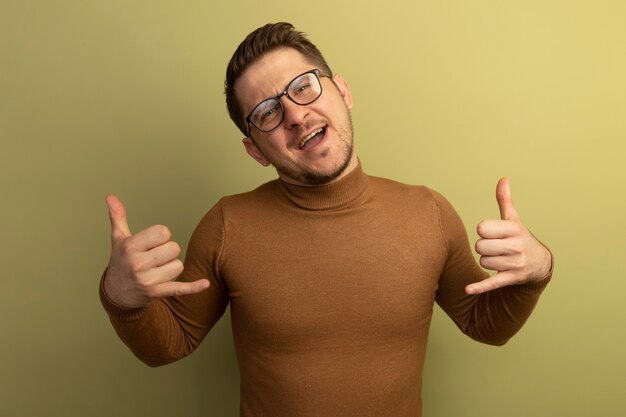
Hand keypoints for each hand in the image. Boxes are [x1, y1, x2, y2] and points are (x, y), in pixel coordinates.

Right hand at [103, 195, 209, 308]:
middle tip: (155, 257)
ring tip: (156, 270)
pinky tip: (205, 283)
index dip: (162, 236)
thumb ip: (118, 216)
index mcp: (130, 247)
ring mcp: (147, 280)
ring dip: (172, 267)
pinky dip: (193, 287)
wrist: (115, 294)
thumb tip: (111, 196)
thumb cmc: (120, 261)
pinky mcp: (156, 293)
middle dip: (168, 251)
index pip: (163, 232)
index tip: (152, 242)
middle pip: (174, 248)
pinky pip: (180, 288)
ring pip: (178, 265)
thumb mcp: (118, 239)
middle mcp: (138, 264)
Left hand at [465, 178, 550, 294]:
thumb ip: (505, 200)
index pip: (482, 228)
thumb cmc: (519, 237)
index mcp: (514, 229)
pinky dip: (479, 286)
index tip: (492, 232)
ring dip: (487, 260)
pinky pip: (491, 282)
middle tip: (495, 247)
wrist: (540, 263)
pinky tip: (468, 289)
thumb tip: (503, 179)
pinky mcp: (511, 278)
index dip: (483, 231)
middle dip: (484, 247)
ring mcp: (514, 263)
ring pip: (483, 261)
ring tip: (499, 258)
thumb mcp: (514, 219)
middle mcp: (516, 246)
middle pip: (480, 246)